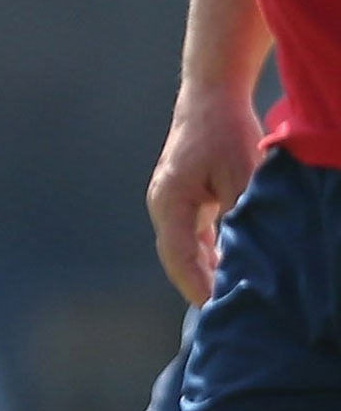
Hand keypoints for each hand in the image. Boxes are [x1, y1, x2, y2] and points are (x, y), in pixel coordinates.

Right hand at [146, 88, 263, 304]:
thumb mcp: (241, 174)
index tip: (216, 308)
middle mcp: (163, 206)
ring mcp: (170, 204)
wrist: (211, 97)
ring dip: (205, 271)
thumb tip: (246, 253)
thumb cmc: (225, 132)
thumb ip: (241, 214)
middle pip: (178, 258)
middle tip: (226, 313)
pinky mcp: (183, 200)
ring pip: (185, 249)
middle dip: (200, 285)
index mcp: (169, 202)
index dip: (196, 285)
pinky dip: (209, 254)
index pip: (178, 256)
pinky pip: (192, 237)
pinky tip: (229, 267)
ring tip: (230, 297)